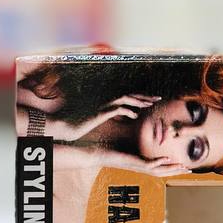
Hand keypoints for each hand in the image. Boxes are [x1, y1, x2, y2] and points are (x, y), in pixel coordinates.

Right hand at [45, 95, 161, 142]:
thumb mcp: (99, 118)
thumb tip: (125, 114)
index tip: (152, 100)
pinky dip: (127, 110)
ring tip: (149, 105)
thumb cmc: (80, 124)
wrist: (65, 127)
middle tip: (157, 98)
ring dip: (138, 101)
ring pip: (125, 99)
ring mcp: (103, 106)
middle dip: (144, 96)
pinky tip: (135, 115)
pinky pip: (117, 109)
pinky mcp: (100, 114)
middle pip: (130, 95)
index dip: (140, 97)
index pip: (127, 97)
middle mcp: (106, 102)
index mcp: (107, 103)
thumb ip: (111, 114)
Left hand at [99, 151, 189, 177]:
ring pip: (158, 170)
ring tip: (183, 167)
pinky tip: (167, 159)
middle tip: (190, 171)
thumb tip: (137, 133)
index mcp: (140, 164)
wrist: (96, 154)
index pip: (159, 168)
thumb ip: (133, 142)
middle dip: (176, 171)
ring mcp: (137, 166)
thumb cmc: (108, 149)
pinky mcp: (132, 162)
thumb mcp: (124, 145)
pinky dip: (159, 162)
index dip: (172, 168)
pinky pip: (148, 164)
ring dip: (172, 169)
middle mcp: (140, 167)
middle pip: (162, 172)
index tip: (183, 166)